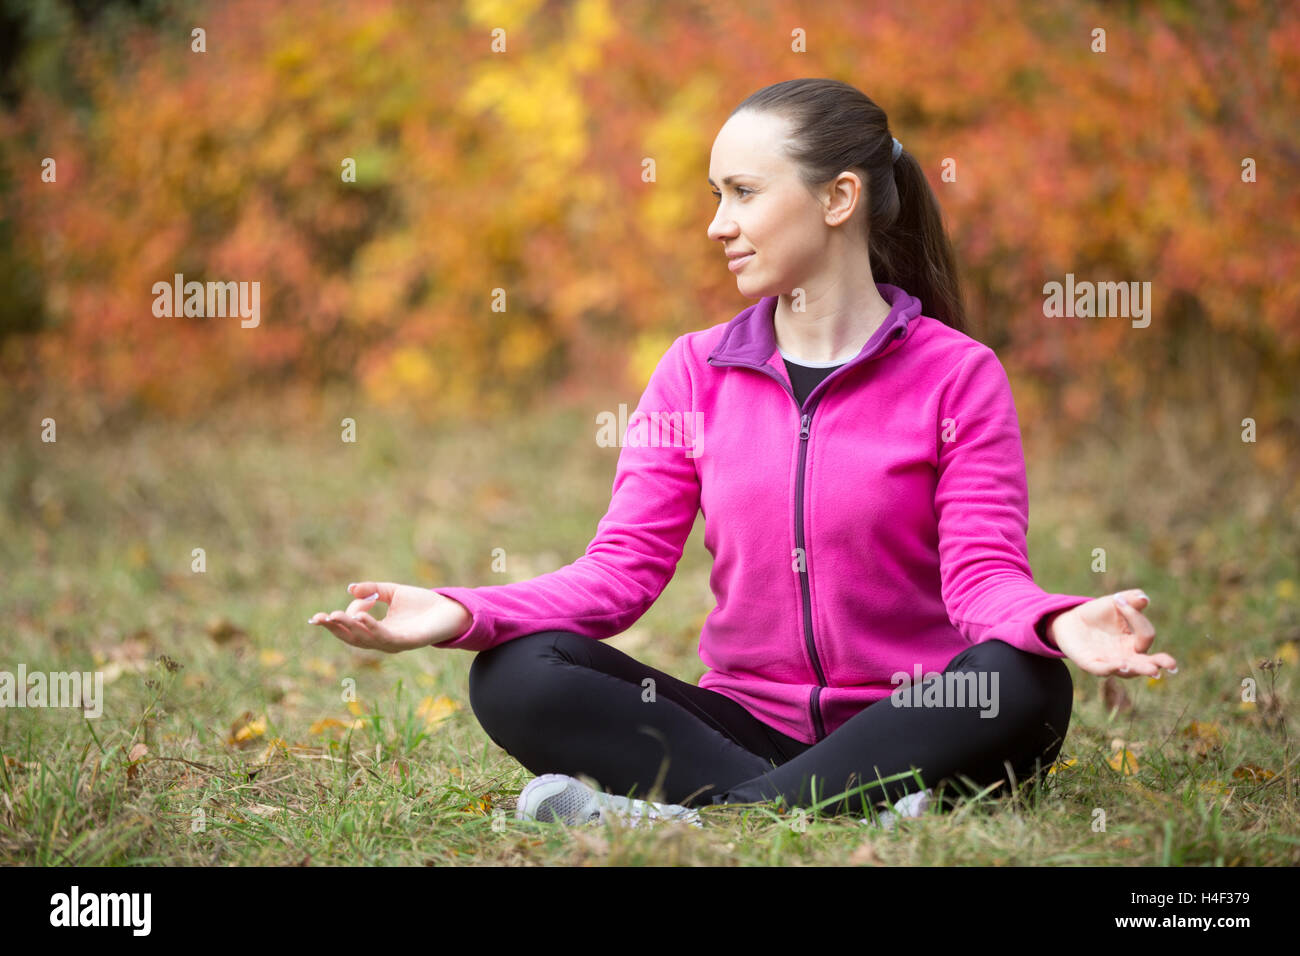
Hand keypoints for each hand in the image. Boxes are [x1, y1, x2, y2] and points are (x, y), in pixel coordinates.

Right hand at [308, 582, 471, 652]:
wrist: (452, 610)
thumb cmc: (423, 603)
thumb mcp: (393, 592)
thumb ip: (373, 590)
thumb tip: (350, 588)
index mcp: (378, 630)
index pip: (353, 625)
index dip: (347, 612)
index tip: (352, 596)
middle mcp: (383, 640)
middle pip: (352, 638)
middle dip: (334, 628)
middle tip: (317, 618)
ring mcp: (394, 642)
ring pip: (365, 639)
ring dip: (349, 628)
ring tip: (334, 616)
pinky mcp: (407, 641)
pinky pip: (385, 637)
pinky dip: (372, 629)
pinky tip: (362, 619)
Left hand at [1048, 589, 1177, 677]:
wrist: (1069, 621)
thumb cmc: (1097, 614)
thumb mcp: (1114, 603)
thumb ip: (1130, 600)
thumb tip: (1144, 598)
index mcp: (1135, 642)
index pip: (1146, 635)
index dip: (1137, 618)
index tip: (1119, 600)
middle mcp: (1126, 656)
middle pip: (1146, 663)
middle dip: (1159, 664)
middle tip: (1171, 664)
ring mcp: (1109, 662)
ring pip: (1127, 670)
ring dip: (1137, 669)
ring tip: (1151, 669)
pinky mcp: (1091, 664)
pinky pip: (1102, 670)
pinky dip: (1111, 668)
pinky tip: (1120, 665)